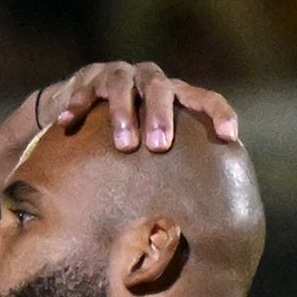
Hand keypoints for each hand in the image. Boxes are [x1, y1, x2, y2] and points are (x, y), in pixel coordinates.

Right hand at [26, 59, 236, 155]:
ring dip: (124, 113)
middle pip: (160, 88)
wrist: (86, 103)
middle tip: (160, 146)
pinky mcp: (88, 79)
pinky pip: (82, 91)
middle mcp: (150, 81)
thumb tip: (201, 221)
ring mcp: (119, 76)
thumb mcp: (158, 146)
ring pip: (122, 85)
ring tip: (124, 144)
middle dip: (160, 116)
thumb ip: (176, 166)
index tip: (229, 138)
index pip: (204, 98)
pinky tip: (67, 123)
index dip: (219, 115)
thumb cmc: (134, 136)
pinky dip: (76, 106)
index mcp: (176, 95)